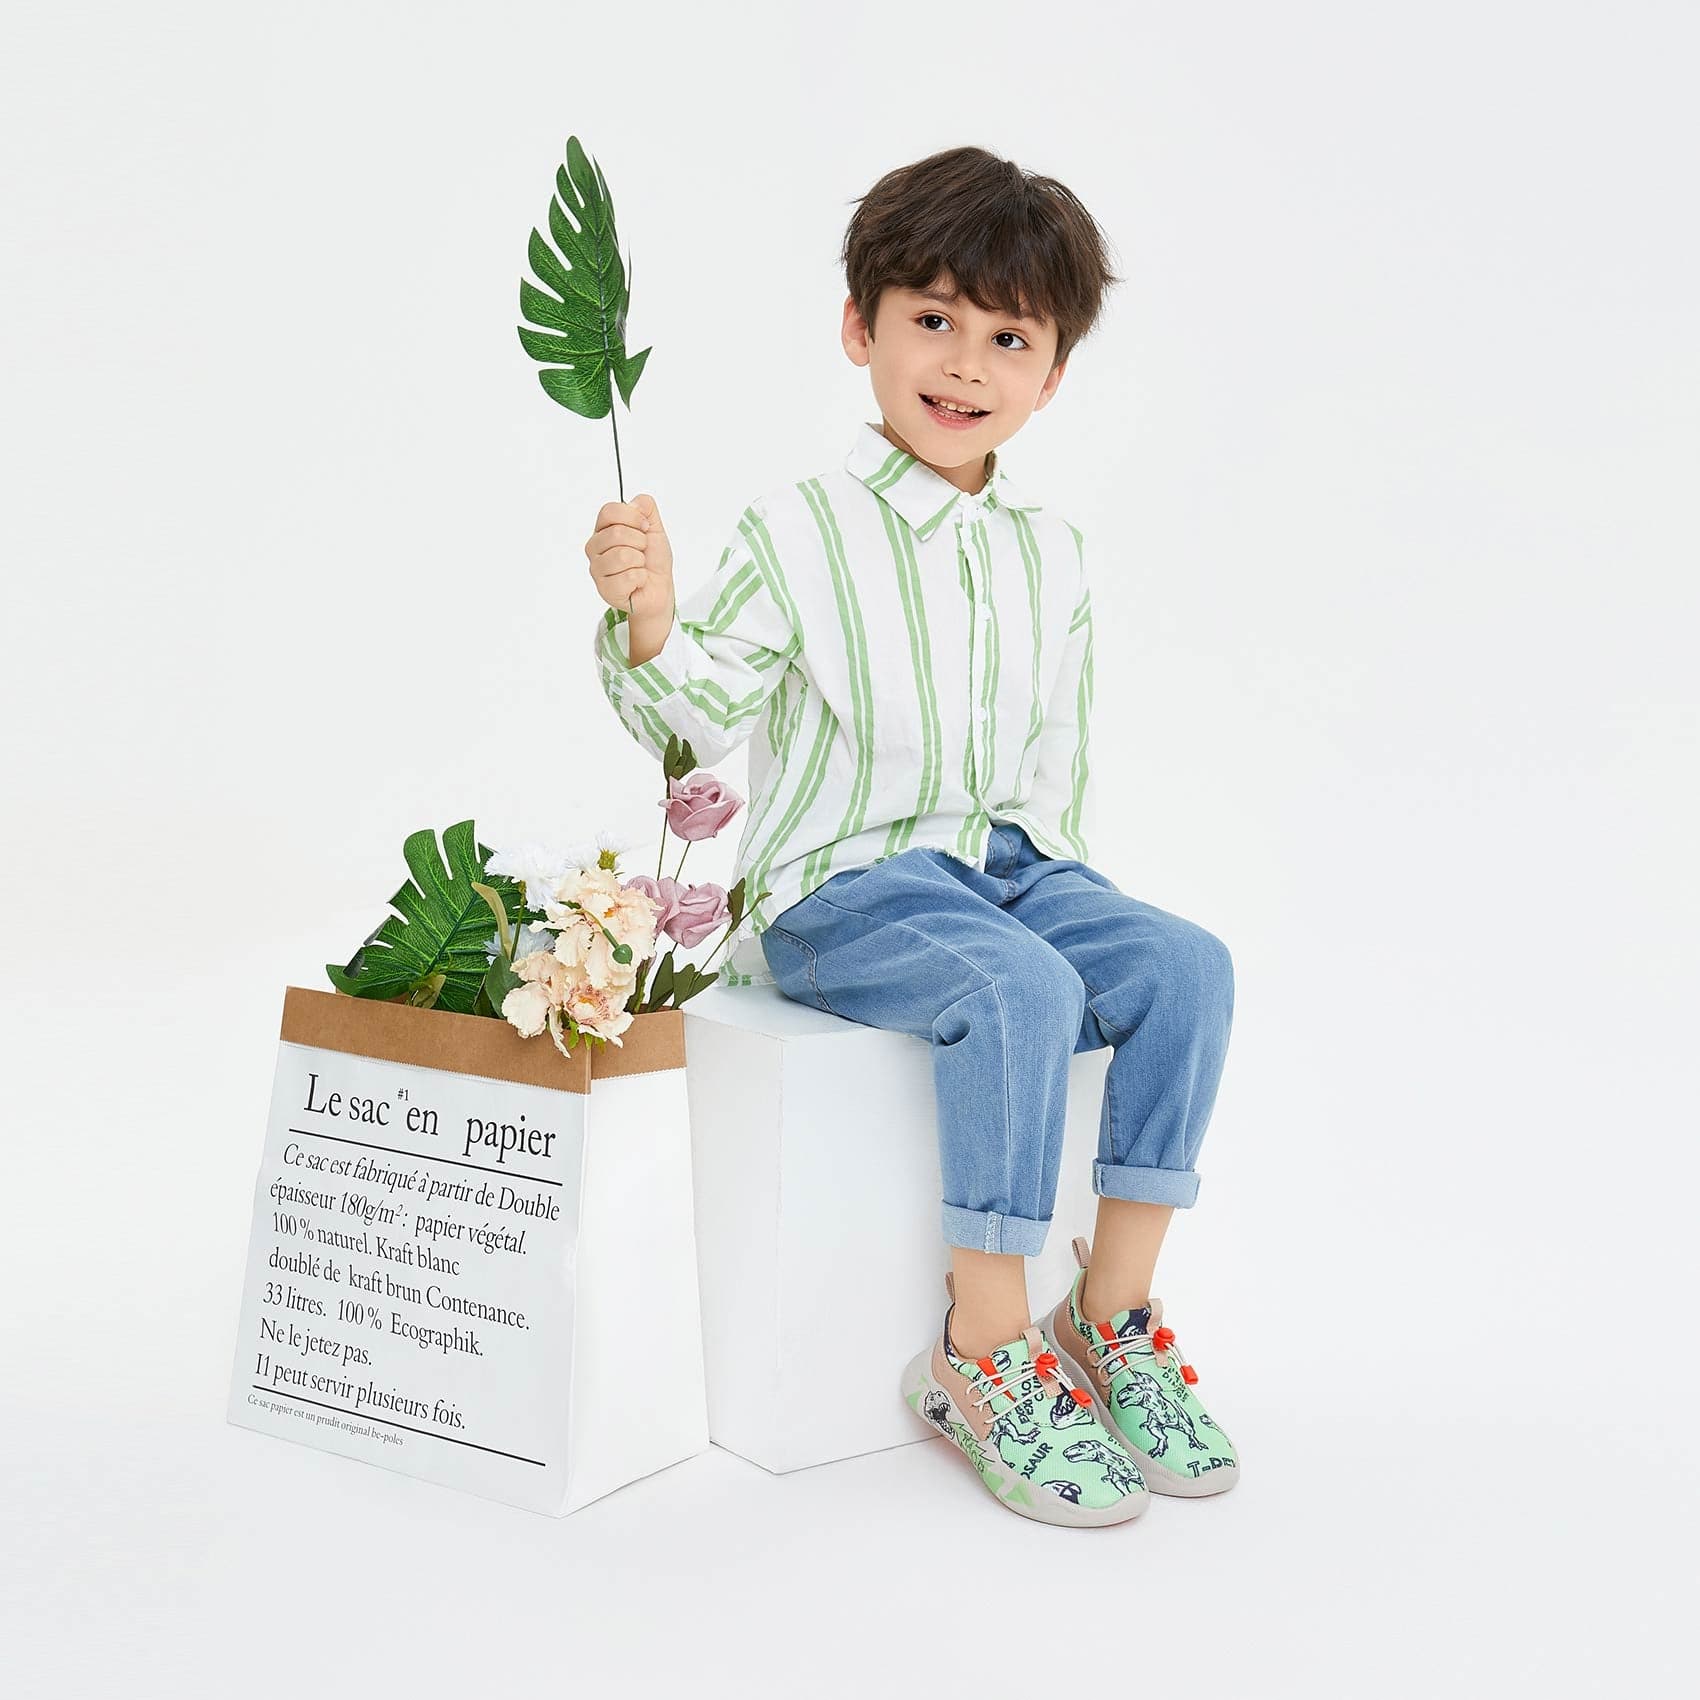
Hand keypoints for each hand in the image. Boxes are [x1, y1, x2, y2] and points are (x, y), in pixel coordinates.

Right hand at [586, 493, 674, 625]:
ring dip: (640, 562)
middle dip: (640, 542)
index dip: (632, 517)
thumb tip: (635, 503)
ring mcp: (597, 569)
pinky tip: (637, 582)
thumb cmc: (653, 559)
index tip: (644, 527)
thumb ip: (646, 508)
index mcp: (603, 529)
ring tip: (639, 567)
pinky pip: (628, 577)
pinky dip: (641, 579)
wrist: (660, 588)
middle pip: (616, 533)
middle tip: (642, 552)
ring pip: (622, 556)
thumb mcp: (655, 528)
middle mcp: (595, 547)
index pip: (609, 511)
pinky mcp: (605, 589)